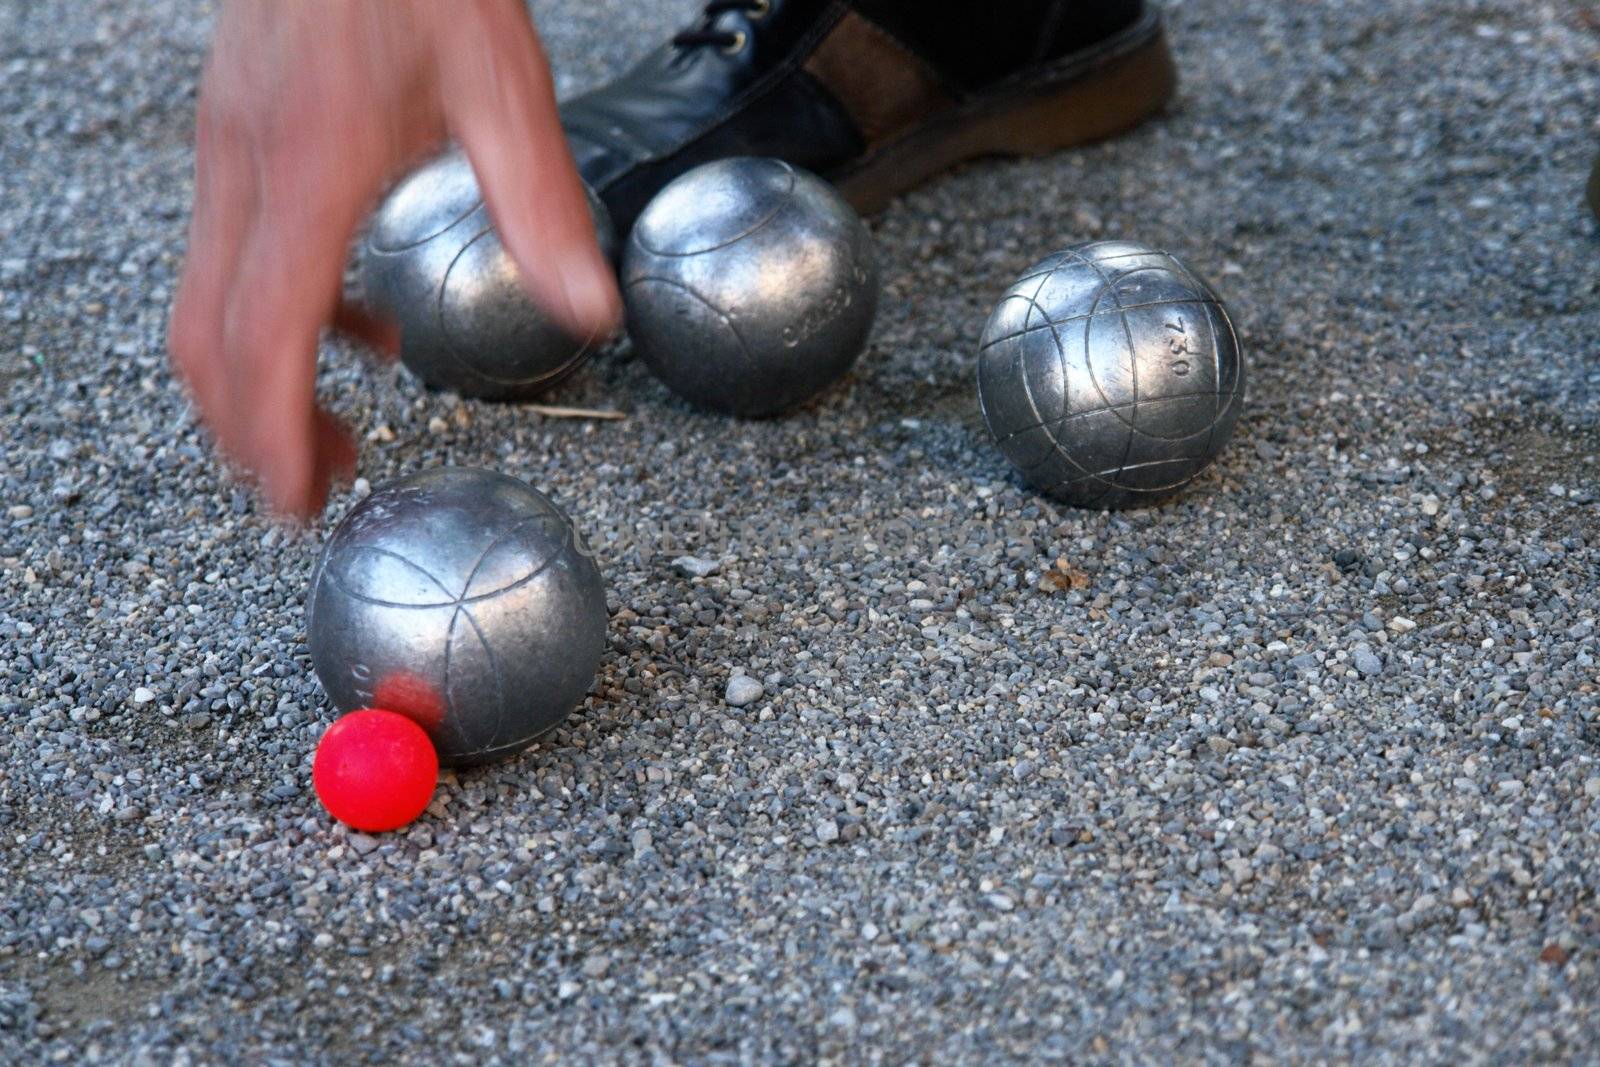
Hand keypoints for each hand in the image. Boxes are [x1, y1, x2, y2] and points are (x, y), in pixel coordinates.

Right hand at [169, 0, 619, 517]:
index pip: (264, 335)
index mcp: (309, 169)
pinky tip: (362, 331)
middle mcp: (247, 169)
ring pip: (206, 304)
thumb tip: (589, 312)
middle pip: (208, 340)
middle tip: (315, 490)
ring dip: (260, 384)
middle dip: (251, 433)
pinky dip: (282, 321)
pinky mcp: (237, 139)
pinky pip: (235, 257)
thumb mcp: (503, 84)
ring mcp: (228, 153)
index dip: (271, 433)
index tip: (296, 501)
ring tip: (337, 434)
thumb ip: (541, 206)